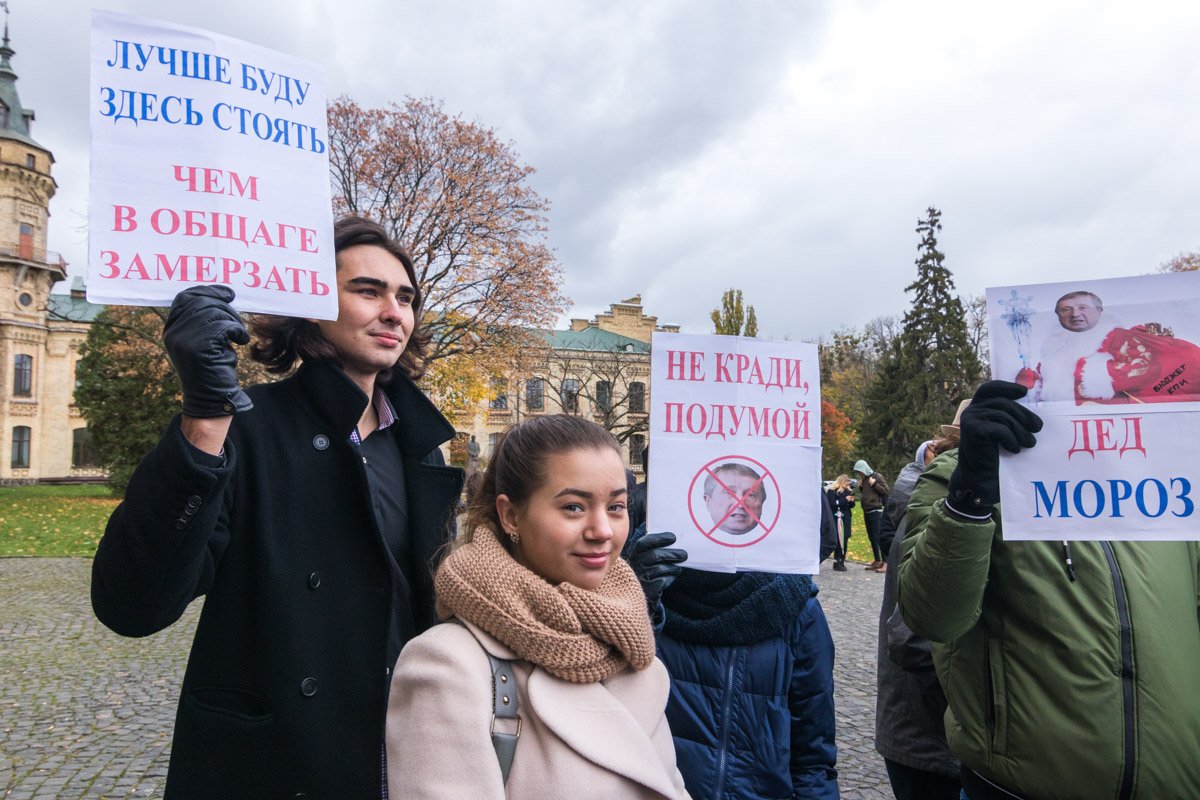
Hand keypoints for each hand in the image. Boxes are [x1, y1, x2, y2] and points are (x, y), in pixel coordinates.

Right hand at [163, 285, 252, 417]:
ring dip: (234, 321)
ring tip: (238, 336)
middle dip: (225, 308)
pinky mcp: (200, 348)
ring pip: (216, 313)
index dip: (207, 291)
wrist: (210, 398)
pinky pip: (225, 327)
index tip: (227, 293)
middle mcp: (174, 333)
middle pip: (203, 303)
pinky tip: (241, 341)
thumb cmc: (212, 369)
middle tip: (237, 322)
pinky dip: (238, 332)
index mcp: (172, 329)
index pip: (185, 298)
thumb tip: (221, 294)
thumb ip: (204, 320)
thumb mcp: (203, 341)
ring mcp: (185, 340)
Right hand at [626, 530, 686, 608]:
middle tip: (684, 555)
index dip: (659, 538)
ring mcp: (639, 579)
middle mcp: (634, 566)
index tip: (673, 537)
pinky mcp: (646, 591)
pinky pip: (662, 581)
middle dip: (672, 554)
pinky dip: (669, 578)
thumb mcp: (643, 561)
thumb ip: (653, 550)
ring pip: (660, 569)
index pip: (643, 543)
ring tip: (678, 569)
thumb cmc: (644, 574)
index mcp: (633, 555)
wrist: (636, 598)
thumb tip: (674, 539)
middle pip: (655, 555)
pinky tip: (671, 578)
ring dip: (673, 568)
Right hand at [947, 381, 1041, 516]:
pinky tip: (1015, 449)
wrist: (980, 478)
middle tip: (1038, 427)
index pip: (989, 389)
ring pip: (1002, 415)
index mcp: (977, 408)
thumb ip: (1009, 417)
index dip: (1006, 387)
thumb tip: (1033, 410)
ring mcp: (969, 419)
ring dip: (1020, 430)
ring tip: (1030, 443)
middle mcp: (971, 411)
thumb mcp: (1003, 431)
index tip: (1024, 392)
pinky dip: (1011, 438)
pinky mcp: (971, 430)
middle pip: (1002, 403)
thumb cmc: (994, 456)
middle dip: (1023, 414)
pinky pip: (999, 428)